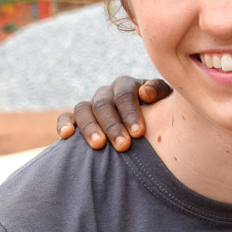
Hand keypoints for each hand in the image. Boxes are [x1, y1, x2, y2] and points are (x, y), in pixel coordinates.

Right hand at [56, 77, 171, 150]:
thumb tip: (145, 93)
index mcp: (128, 86)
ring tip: (99, 146)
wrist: (154, 130)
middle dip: (113, 125)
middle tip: (124, 146)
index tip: (139, 133)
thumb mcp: (167, 102)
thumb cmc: (163, 117)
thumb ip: (159, 93)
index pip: (125, 93)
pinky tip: (66, 135)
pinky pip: (67, 117)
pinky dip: (64, 124)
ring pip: (83, 109)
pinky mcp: (77, 120)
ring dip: (90, 127)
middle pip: (103, 104)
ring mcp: (91, 106)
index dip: (131, 112)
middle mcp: (107, 93)